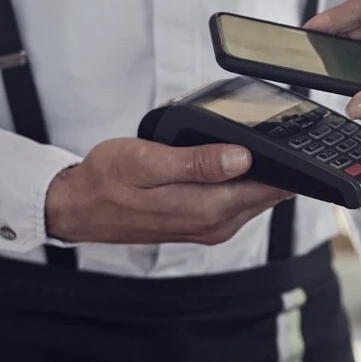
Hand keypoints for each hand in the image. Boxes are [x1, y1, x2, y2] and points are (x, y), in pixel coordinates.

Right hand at [45, 138, 292, 244]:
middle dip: (270, 165)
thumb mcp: (147, 162)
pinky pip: (236, 201)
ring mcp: (211, 228)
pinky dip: (237, 182)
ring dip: (253, 173)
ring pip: (254, 197)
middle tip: (257, 133)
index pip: (269, 188)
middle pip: (267, 193)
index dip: (280, 162)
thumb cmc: (106, 181)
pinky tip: (223, 163)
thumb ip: (197, 162)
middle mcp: (216, 225)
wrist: (80, 208)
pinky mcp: (203, 224)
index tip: (280, 138)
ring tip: (235, 145)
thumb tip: (241, 158)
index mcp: (207, 209)